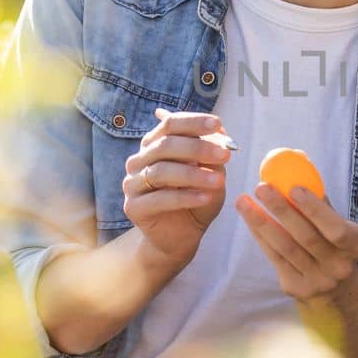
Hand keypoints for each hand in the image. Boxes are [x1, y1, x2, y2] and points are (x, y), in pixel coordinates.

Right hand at [120, 108, 231, 274]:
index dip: (194, 122)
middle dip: (198, 148)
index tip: (218, 124)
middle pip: (165, 145)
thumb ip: (212, 152)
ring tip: (219, 182)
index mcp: (154, 145)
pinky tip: (205, 198)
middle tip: (226, 155)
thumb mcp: (211, 173)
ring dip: (194, 175)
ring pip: (161, 172)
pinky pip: (160, 199)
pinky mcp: (133, 207)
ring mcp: (132, 183)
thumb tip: (220, 131)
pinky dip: (185, 197)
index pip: (170, 124)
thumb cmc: (197, 199)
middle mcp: (139, 160)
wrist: (183, 235)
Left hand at [236, 183, 357, 301]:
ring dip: (261, 222)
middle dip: (281, 210)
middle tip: (262, 188)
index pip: (336, 229)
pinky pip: (274, 257)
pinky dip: (260, 235)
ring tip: (244, 201)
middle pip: (306, 237)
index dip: (315, 209)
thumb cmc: (331, 242)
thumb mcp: (336, 221)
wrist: (334, 287)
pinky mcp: (296, 287)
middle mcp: (339, 266)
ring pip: (285, 248)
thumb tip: (298, 159)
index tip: (293, 187)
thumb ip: (319, 196)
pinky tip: (249, 218)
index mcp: (355, 245)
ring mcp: (317, 280)